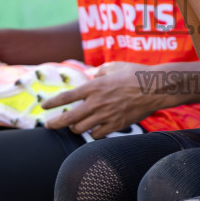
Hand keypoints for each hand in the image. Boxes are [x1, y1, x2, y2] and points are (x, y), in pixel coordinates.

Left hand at [41, 62, 159, 137]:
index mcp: (94, 86)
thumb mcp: (114, 66)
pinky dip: (93, 133)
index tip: (44, 107)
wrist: (155, 88)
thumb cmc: (136, 73)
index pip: (66, 97)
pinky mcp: (116, 125)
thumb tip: (93, 76)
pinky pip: (97, 134)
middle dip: (55, 123)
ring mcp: (105, 115)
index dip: (52, 103)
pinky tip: (95, 130)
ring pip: (81, 129)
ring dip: (75, 128)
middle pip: (68, 118)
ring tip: (75, 126)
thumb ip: (100, 72)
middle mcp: (96, 102)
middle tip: (48, 125)